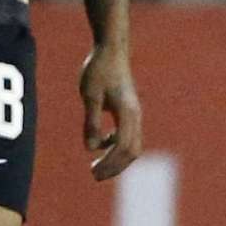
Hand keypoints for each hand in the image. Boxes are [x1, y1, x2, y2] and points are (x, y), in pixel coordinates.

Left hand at [79, 45, 143, 180]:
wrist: (111, 50)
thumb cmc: (99, 70)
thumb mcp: (90, 96)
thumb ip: (91, 122)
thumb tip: (91, 148)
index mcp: (127, 113)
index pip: (122, 146)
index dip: (109, 162)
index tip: (93, 171)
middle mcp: (135, 115)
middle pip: (132, 150)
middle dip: (115, 166)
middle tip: (95, 176)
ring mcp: (134, 113)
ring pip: (133, 145)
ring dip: (117, 159)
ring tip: (97, 167)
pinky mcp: (130, 111)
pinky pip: (129, 136)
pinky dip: (117, 147)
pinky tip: (101, 144)